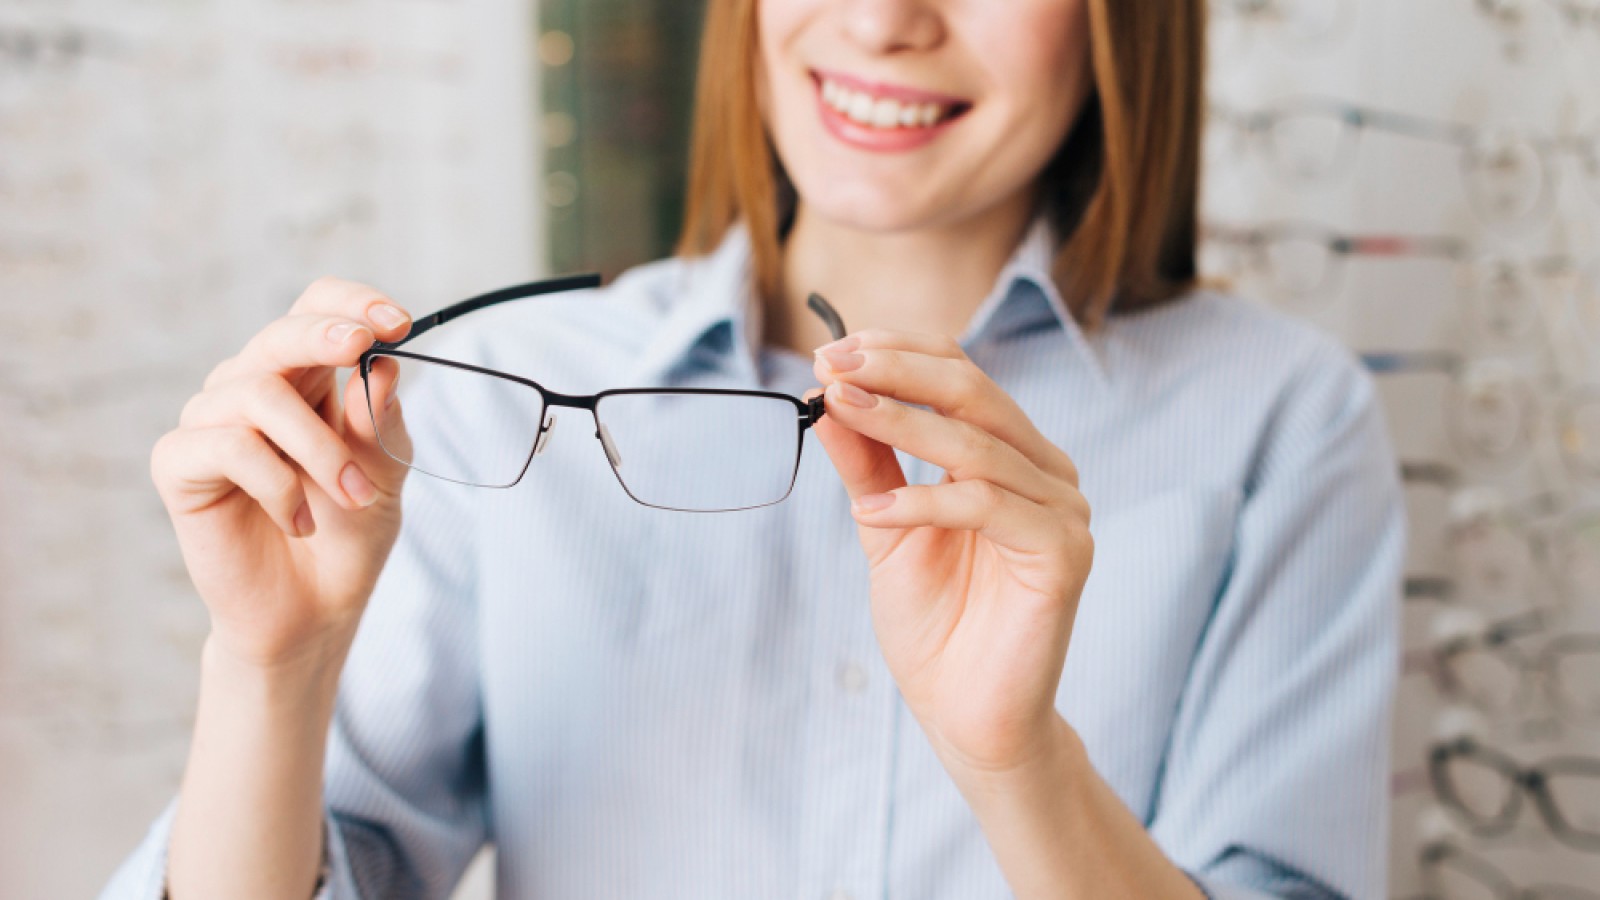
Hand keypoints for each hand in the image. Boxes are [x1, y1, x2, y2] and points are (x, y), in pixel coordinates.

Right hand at [151, 277, 413, 670]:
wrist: (312, 613)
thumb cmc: (347, 538)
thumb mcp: (385, 476)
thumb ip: (382, 423)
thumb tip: (383, 365)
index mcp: (307, 380)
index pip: (316, 309)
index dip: (352, 303)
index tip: (399, 321)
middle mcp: (253, 390)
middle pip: (280, 335)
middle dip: (325, 335)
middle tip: (363, 346)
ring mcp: (211, 423)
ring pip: (259, 393)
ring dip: (321, 448)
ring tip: (352, 497)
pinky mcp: (179, 463)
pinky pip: (228, 444)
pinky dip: (278, 484)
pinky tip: (299, 521)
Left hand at [809, 330, 1092, 776]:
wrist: (965, 714)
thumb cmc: (934, 622)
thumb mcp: (885, 526)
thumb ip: (867, 462)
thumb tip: (825, 393)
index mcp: (1011, 455)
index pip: (961, 374)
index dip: (898, 352)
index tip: (830, 350)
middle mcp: (1046, 471)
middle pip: (974, 392)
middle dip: (896, 371)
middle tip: (833, 366)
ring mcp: (1063, 510)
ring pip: (977, 444)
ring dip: (898, 423)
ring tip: (838, 412)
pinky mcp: (1065, 553)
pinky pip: (988, 505)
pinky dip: (923, 503)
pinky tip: (870, 515)